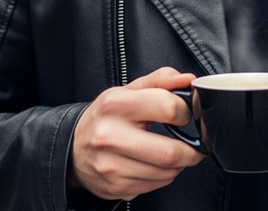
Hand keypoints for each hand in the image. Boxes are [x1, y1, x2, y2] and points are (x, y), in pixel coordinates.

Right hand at [69, 67, 204, 200]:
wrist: (74, 147)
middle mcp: (110, 137)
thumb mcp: (129, 90)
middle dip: (191, 150)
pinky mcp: (115, 188)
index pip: (168, 108)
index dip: (185, 111)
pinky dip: (165, 176)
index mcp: (116, 105)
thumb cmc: (106, 115)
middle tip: (194, 144)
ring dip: (179, 165)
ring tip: (174, 152)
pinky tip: (157, 164)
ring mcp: (111, 167)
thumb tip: (188, 80)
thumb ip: (161, 80)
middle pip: (169, 152)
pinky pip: (155, 186)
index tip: (185, 113)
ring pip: (165, 173)